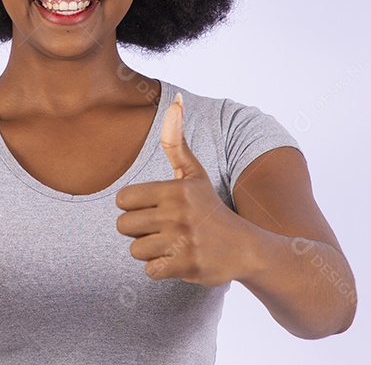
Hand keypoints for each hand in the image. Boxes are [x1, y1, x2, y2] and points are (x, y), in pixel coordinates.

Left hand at [115, 92, 254, 286]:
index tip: (155, 209)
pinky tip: (178, 259)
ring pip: (135, 250)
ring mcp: (183, 239)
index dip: (134, 207)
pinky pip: (150, 271)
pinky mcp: (188, 265)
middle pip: (124, 226)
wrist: (247, 248)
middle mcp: (179, 212)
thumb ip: (177, 141)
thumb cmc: (211, 208)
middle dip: (139, 231)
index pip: (123, 200)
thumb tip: (176, 99)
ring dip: (150, 251)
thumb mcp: (195, 173)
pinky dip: (161, 269)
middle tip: (163, 229)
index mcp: (175, 188)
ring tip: (172, 244)